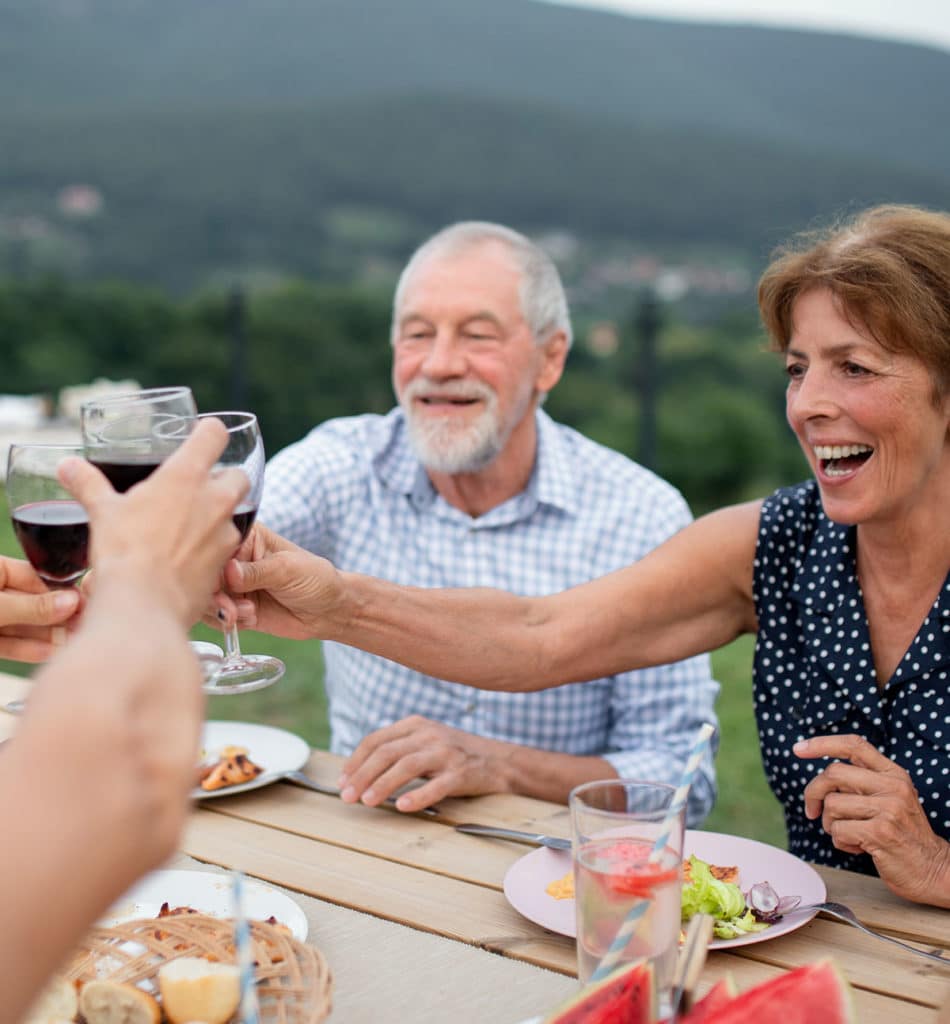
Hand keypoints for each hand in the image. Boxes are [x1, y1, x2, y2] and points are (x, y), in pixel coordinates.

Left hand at [0, 556, 81, 661]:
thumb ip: (31, 607)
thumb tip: (70, 602)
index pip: (35, 577)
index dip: (60, 592)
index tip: (82, 605)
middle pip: (32, 603)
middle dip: (57, 617)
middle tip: (83, 627)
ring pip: (23, 625)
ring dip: (47, 636)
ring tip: (72, 643)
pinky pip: (9, 643)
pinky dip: (27, 649)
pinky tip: (49, 652)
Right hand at [58, 418, 248, 624]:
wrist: (143, 606)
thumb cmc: (123, 553)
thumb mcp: (102, 512)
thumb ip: (89, 484)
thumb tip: (67, 465)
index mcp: (186, 476)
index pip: (214, 435)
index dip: (209, 432)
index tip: (202, 436)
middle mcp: (215, 499)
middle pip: (238, 474)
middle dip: (224, 478)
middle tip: (199, 488)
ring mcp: (226, 531)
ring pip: (236, 512)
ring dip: (220, 514)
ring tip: (191, 525)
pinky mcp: (228, 561)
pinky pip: (229, 546)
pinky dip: (215, 546)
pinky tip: (193, 555)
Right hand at [217, 523, 340, 639]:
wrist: (330, 610)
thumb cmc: (316, 579)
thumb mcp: (288, 569)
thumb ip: (257, 571)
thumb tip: (229, 572)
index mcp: (245, 536)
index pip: (214, 546)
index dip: (209, 565)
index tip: (218, 583)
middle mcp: (233, 559)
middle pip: (203, 574)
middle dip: (213, 594)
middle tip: (231, 609)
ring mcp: (232, 585)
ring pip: (205, 597)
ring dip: (221, 610)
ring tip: (247, 613)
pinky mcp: (234, 608)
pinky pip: (215, 617)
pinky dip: (228, 621)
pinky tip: (250, 618)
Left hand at [338, 716, 512, 812]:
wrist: (500, 760)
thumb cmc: (456, 754)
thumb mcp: (426, 740)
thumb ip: (399, 748)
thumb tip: (359, 770)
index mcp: (416, 725)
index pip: (376, 739)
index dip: (355, 760)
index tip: (342, 780)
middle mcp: (429, 734)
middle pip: (386, 752)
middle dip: (362, 774)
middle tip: (347, 795)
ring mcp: (446, 752)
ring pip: (407, 765)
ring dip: (382, 783)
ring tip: (366, 800)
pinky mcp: (461, 772)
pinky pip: (436, 785)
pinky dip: (417, 796)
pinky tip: (402, 806)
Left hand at [795, 733, 949, 905]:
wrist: (932, 870)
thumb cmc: (902, 834)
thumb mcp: (890, 799)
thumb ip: (863, 783)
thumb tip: (822, 777)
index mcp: (893, 774)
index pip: (854, 745)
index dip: (822, 743)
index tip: (798, 749)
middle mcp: (893, 786)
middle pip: (833, 773)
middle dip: (814, 793)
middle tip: (812, 810)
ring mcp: (888, 808)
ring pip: (832, 805)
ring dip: (831, 824)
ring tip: (850, 834)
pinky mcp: (880, 832)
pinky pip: (838, 830)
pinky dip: (840, 842)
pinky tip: (858, 847)